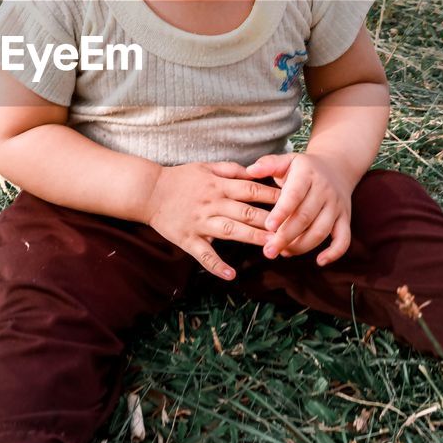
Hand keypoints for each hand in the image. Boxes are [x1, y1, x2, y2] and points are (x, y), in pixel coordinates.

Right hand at [144, 162, 280, 280]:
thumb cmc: (180, 178)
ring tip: (272, 247)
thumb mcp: (206, 167)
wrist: (149, 191)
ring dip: (252, 238)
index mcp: (219, 186)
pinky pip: (203, 254)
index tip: (293, 201)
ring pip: (230, 231)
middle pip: (245, 212)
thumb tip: (254, 171)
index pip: (251, 190)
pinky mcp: (188, 239)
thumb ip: (230, 170)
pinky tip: (230, 275)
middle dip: (269, 220)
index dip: (272, 196)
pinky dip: (216, 265)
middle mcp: (212, 204)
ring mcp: (200, 223)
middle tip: (292, 228)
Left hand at [244, 153, 351, 265]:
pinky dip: (334, 253)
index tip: (268, 227)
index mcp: (307, 174)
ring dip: (302, 246)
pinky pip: (344, 238)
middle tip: (268, 250)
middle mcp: (324, 190)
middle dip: (286, 236)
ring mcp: (336, 205)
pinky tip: (319, 261)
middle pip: (305, 217)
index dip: (282, 212)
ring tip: (283, 253)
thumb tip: (250, 170)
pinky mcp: (345, 218)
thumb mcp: (287, 160)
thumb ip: (268, 164)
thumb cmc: (303, 168)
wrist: (336, 166)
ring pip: (321, 231)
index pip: (294, 195)